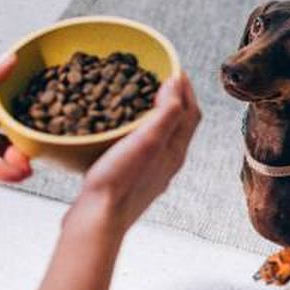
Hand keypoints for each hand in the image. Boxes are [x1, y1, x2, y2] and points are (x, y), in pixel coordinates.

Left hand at [0, 55, 32, 189]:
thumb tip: (11, 59)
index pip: (5, 92)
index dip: (26, 96)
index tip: (50, 102)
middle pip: (8, 122)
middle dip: (26, 132)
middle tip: (40, 141)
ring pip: (3, 147)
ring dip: (17, 156)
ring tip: (26, 163)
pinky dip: (4, 171)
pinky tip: (14, 173)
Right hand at [63, 72, 200, 238]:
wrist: (97, 222)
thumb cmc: (119, 181)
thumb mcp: (146, 140)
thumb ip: (166, 112)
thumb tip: (177, 82)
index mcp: (176, 151)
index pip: (192, 112)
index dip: (186, 88)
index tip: (174, 67)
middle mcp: (168, 163)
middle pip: (180, 124)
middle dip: (173, 98)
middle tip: (158, 78)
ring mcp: (152, 174)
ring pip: (161, 137)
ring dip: (156, 114)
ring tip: (140, 98)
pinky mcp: (133, 181)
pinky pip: (143, 149)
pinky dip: (139, 131)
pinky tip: (121, 132)